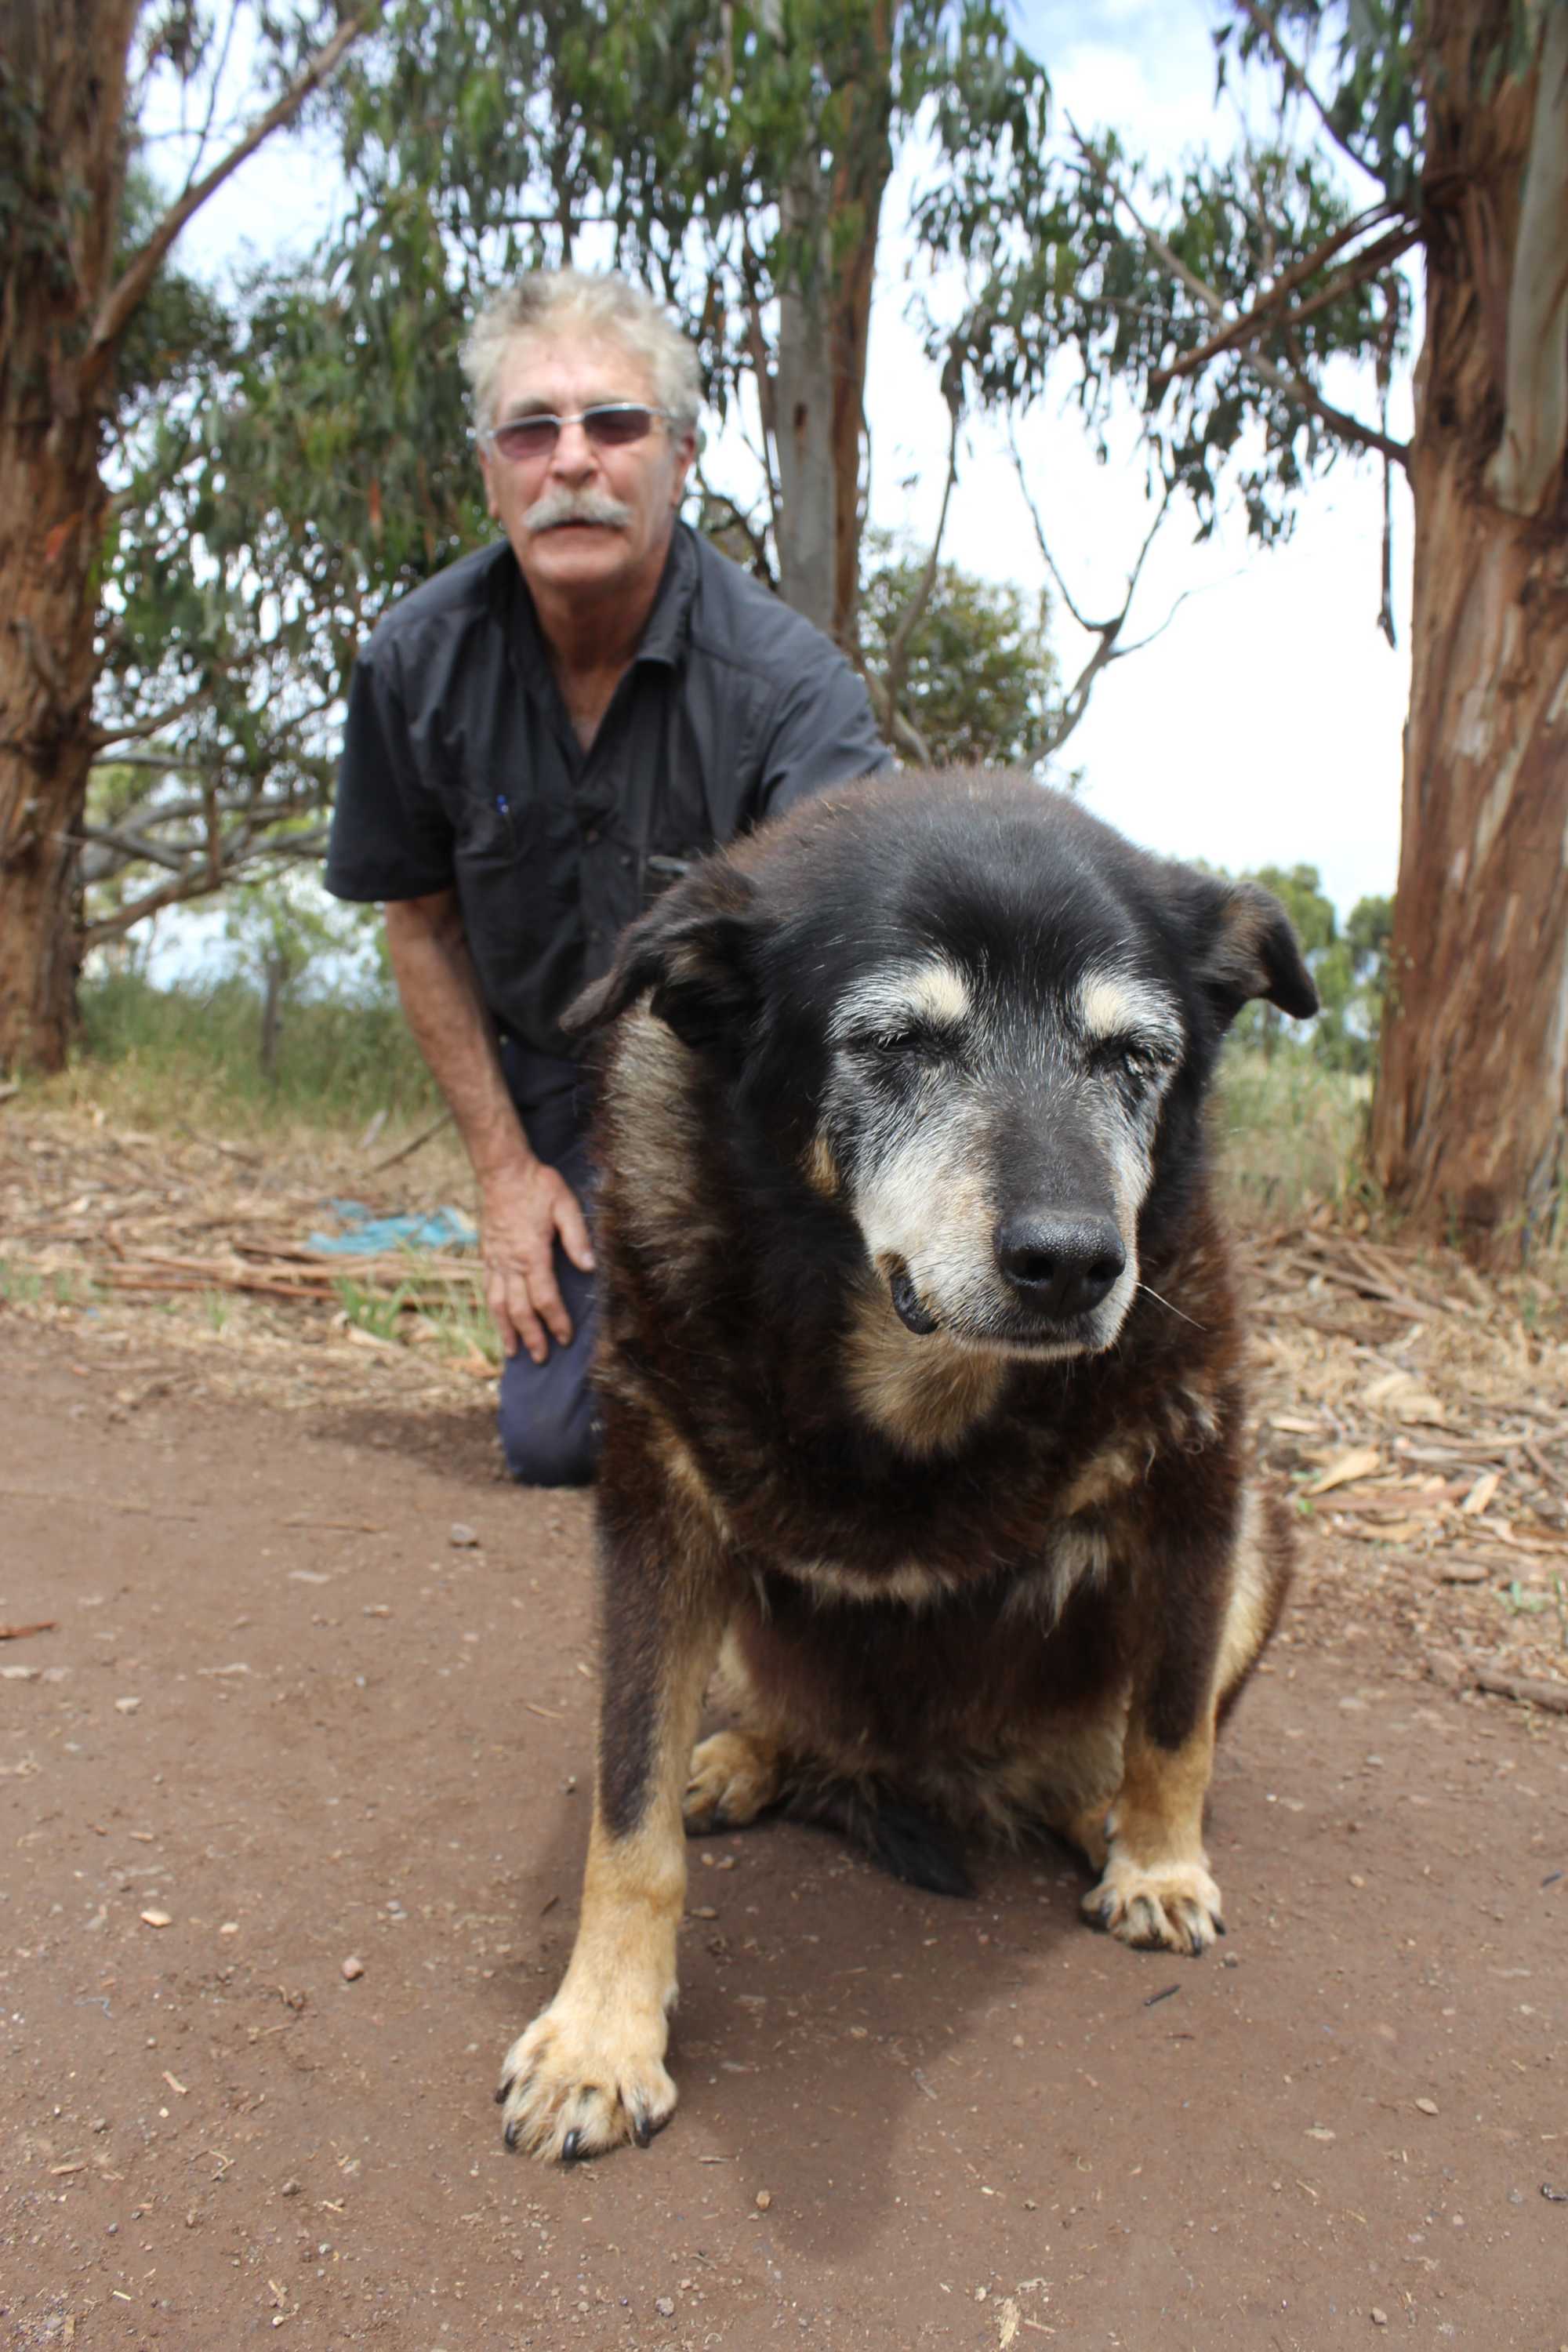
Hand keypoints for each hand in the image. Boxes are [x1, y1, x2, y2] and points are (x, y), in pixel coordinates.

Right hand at [479, 1159, 594, 1363]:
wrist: (502, 1171)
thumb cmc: (537, 1186)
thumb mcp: (565, 1205)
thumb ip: (577, 1238)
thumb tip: (589, 1268)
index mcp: (531, 1253)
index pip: (544, 1298)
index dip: (556, 1321)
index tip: (566, 1339)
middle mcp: (510, 1262)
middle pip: (519, 1309)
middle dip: (531, 1336)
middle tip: (542, 1358)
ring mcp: (495, 1260)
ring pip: (498, 1304)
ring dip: (506, 1331)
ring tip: (513, 1353)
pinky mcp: (487, 1255)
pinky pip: (488, 1289)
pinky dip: (493, 1311)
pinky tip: (498, 1322)